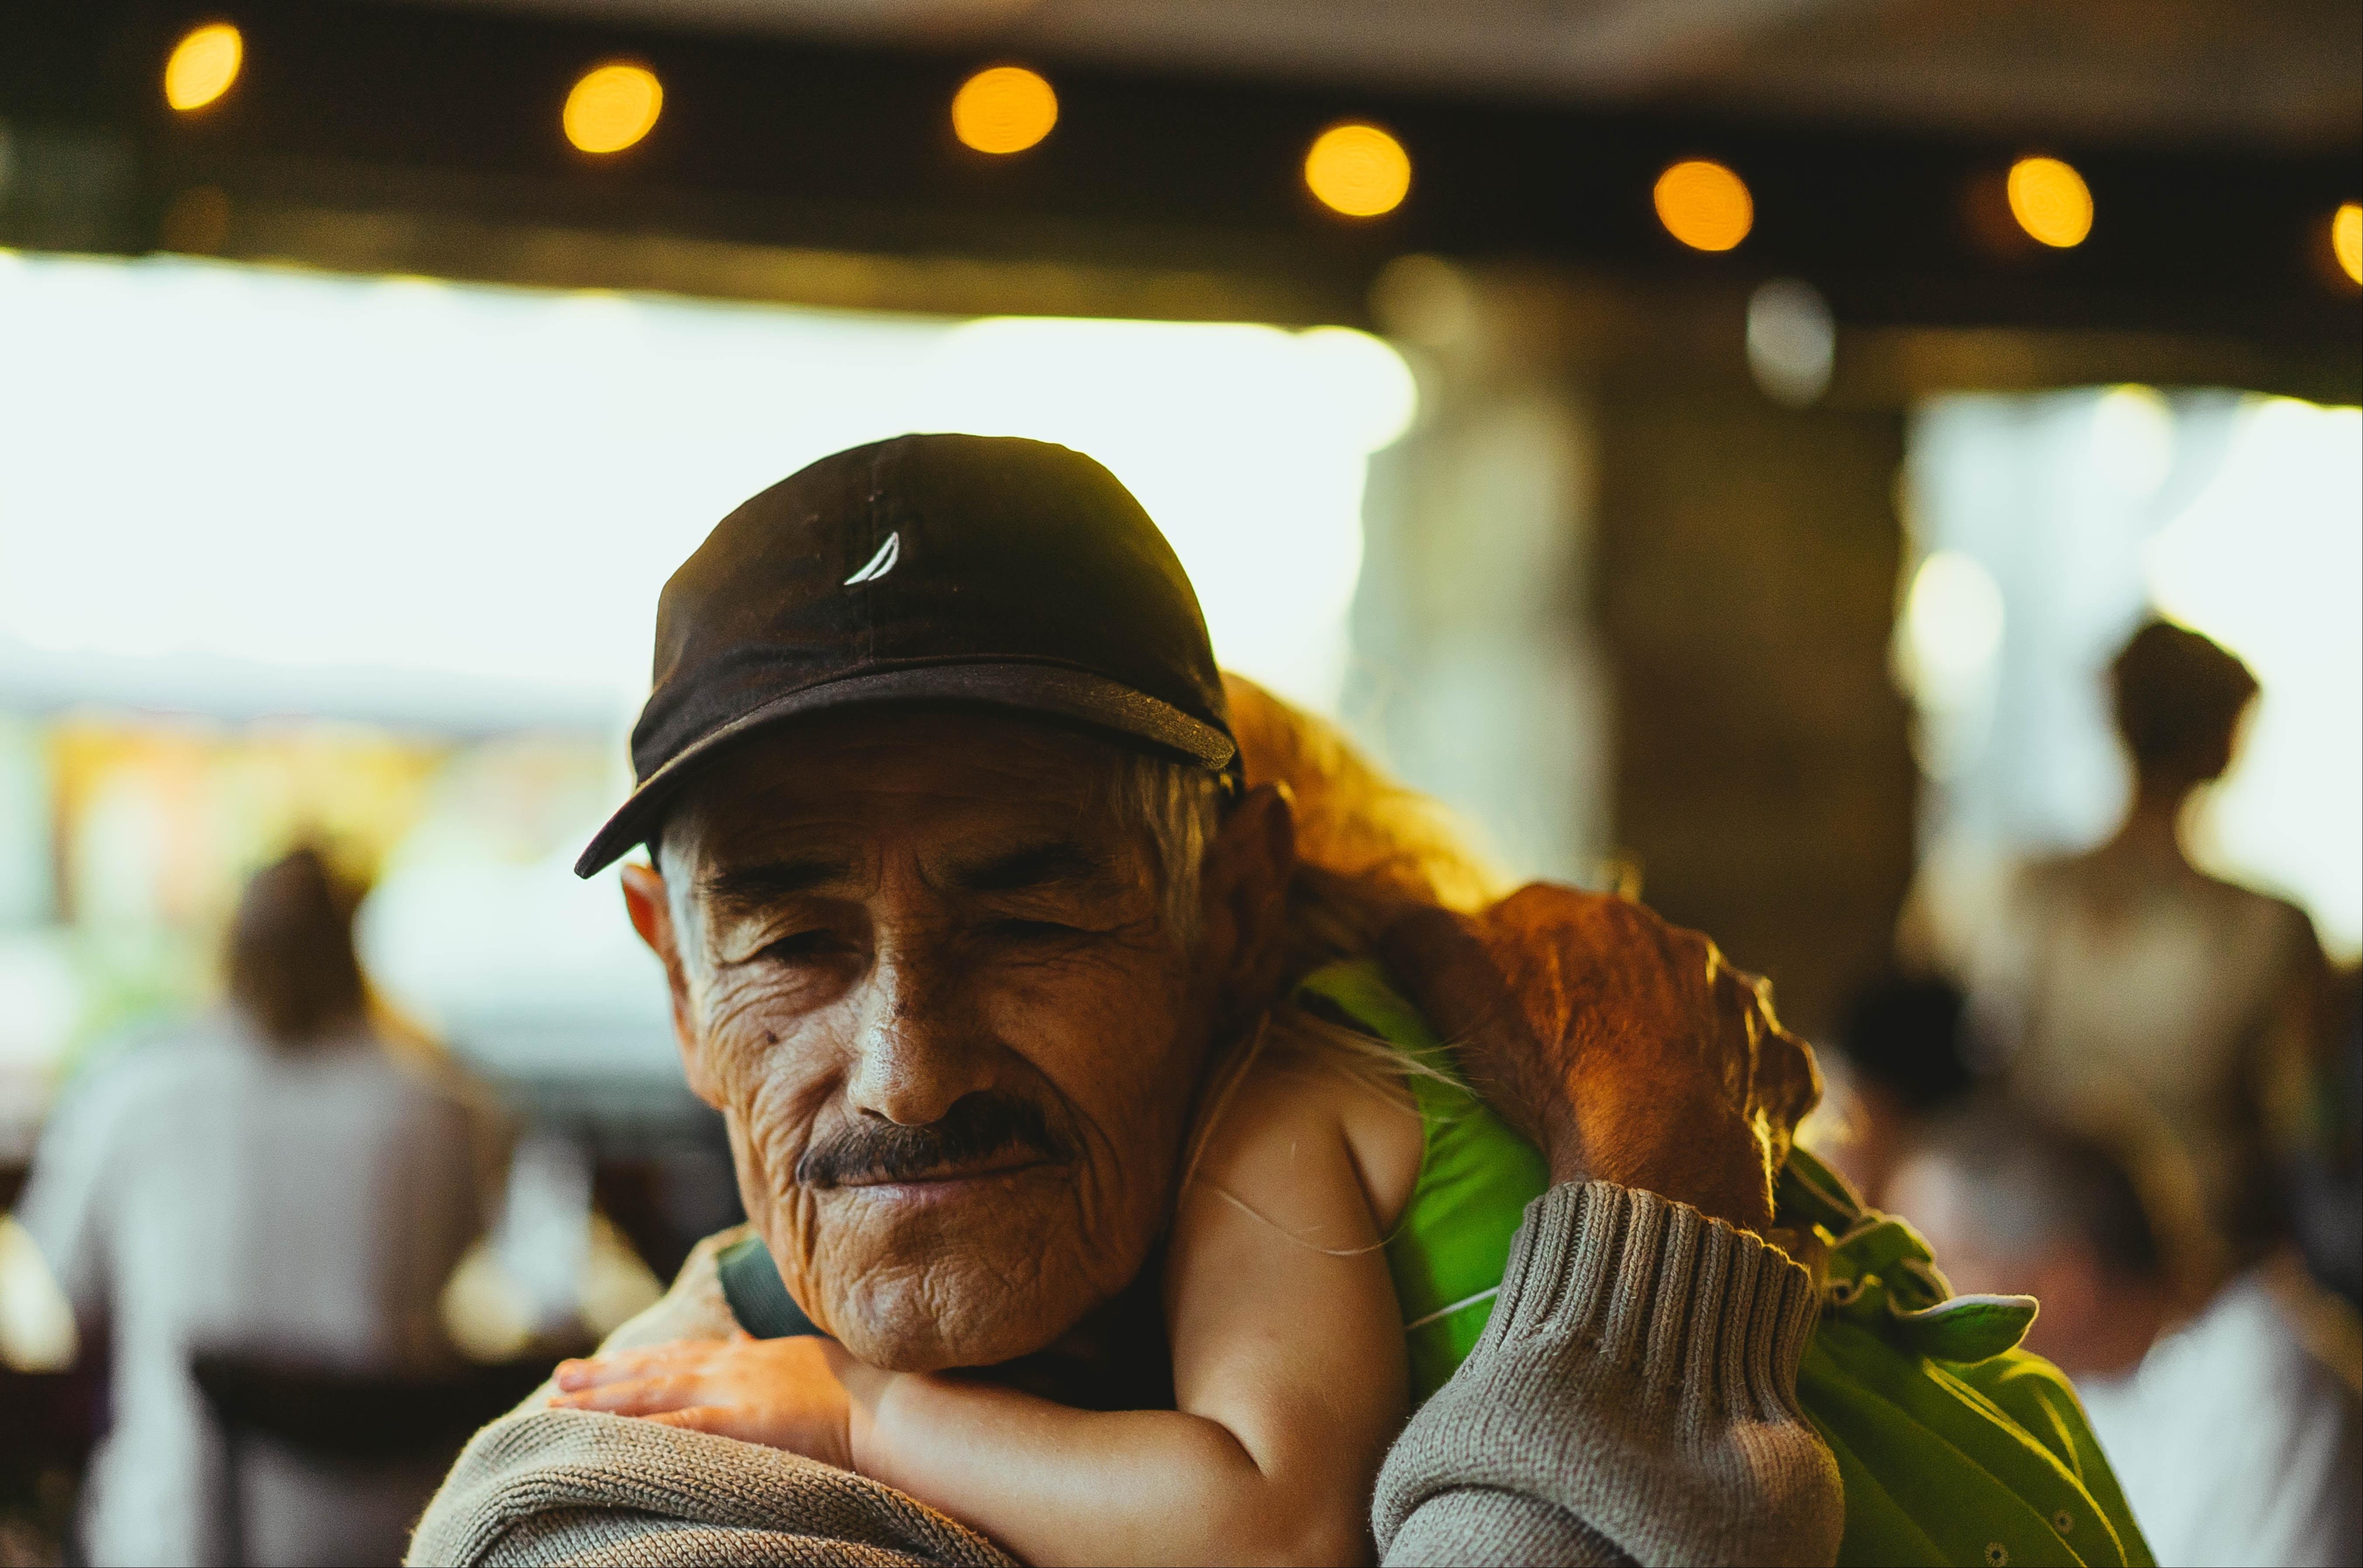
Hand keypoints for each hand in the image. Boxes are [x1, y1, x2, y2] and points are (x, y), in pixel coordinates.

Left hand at [550, 1332, 862, 1467]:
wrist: (882, 1402)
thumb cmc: (854, 1385)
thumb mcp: (802, 1357)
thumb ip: (765, 1352)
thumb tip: (741, 1339)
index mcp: (745, 1357)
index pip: (678, 1355)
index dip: (636, 1361)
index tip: (600, 1364)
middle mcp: (728, 1368)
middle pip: (652, 1369)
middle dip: (603, 1375)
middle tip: (558, 1377)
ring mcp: (729, 1392)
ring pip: (650, 1394)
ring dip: (601, 1399)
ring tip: (556, 1403)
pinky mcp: (735, 1421)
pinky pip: (674, 1428)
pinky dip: (636, 1430)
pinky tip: (603, 1436)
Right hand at [1379, 885, 1819, 1231]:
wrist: (1654, 1156)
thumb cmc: (1547, 1065)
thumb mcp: (1451, 982)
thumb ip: (1415, 932)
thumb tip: (1390, 912)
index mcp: (1601, 918)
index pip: (1546, 919)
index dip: (1516, 960)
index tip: (1501, 1010)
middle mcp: (1681, 947)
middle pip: (1629, 960)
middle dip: (1604, 993)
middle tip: (1570, 1057)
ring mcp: (1742, 1008)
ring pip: (1703, 1007)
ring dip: (1678, 1033)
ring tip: (1643, 1092)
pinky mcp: (1782, 1069)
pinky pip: (1762, 1069)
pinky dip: (1740, 1086)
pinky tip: (1713, 1118)